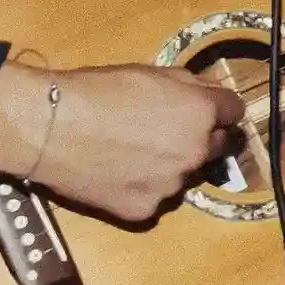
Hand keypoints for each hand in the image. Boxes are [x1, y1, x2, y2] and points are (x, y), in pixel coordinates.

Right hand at [0, 61, 242, 222]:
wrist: (50, 128)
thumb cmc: (98, 91)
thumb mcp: (153, 73)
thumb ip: (191, 87)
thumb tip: (210, 95)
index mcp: (202, 114)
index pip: (235, 113)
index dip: (221, 110)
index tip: (211, 111)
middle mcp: (196, 153)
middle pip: (218, 148)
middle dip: (203, 139)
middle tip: (171, 133)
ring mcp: (171, 186)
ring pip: (184, 175)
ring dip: (171, 166)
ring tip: (132, 153)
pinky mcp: (145, 211)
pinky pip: (155, 199)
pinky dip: (143, 188)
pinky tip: (117, 174)